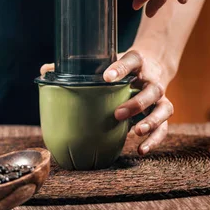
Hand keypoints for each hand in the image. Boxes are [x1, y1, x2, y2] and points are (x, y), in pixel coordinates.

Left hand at [40, 48, 174, 155]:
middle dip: (135, 103)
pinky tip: (141, 149)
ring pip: (164, 109)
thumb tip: (44, 70)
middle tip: (116, 113)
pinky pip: (164, 127)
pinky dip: (155, 139)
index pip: (130, 61)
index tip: (106, 77)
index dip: (119, 68)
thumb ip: (78, 67)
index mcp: (136, 61)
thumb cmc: (121, 66)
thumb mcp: (105, 61)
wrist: (152, 64)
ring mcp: (161, 96)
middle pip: (151, 89)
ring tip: (136, 131)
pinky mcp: (164, 111)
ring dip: (151, 121)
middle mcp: (152, 78)